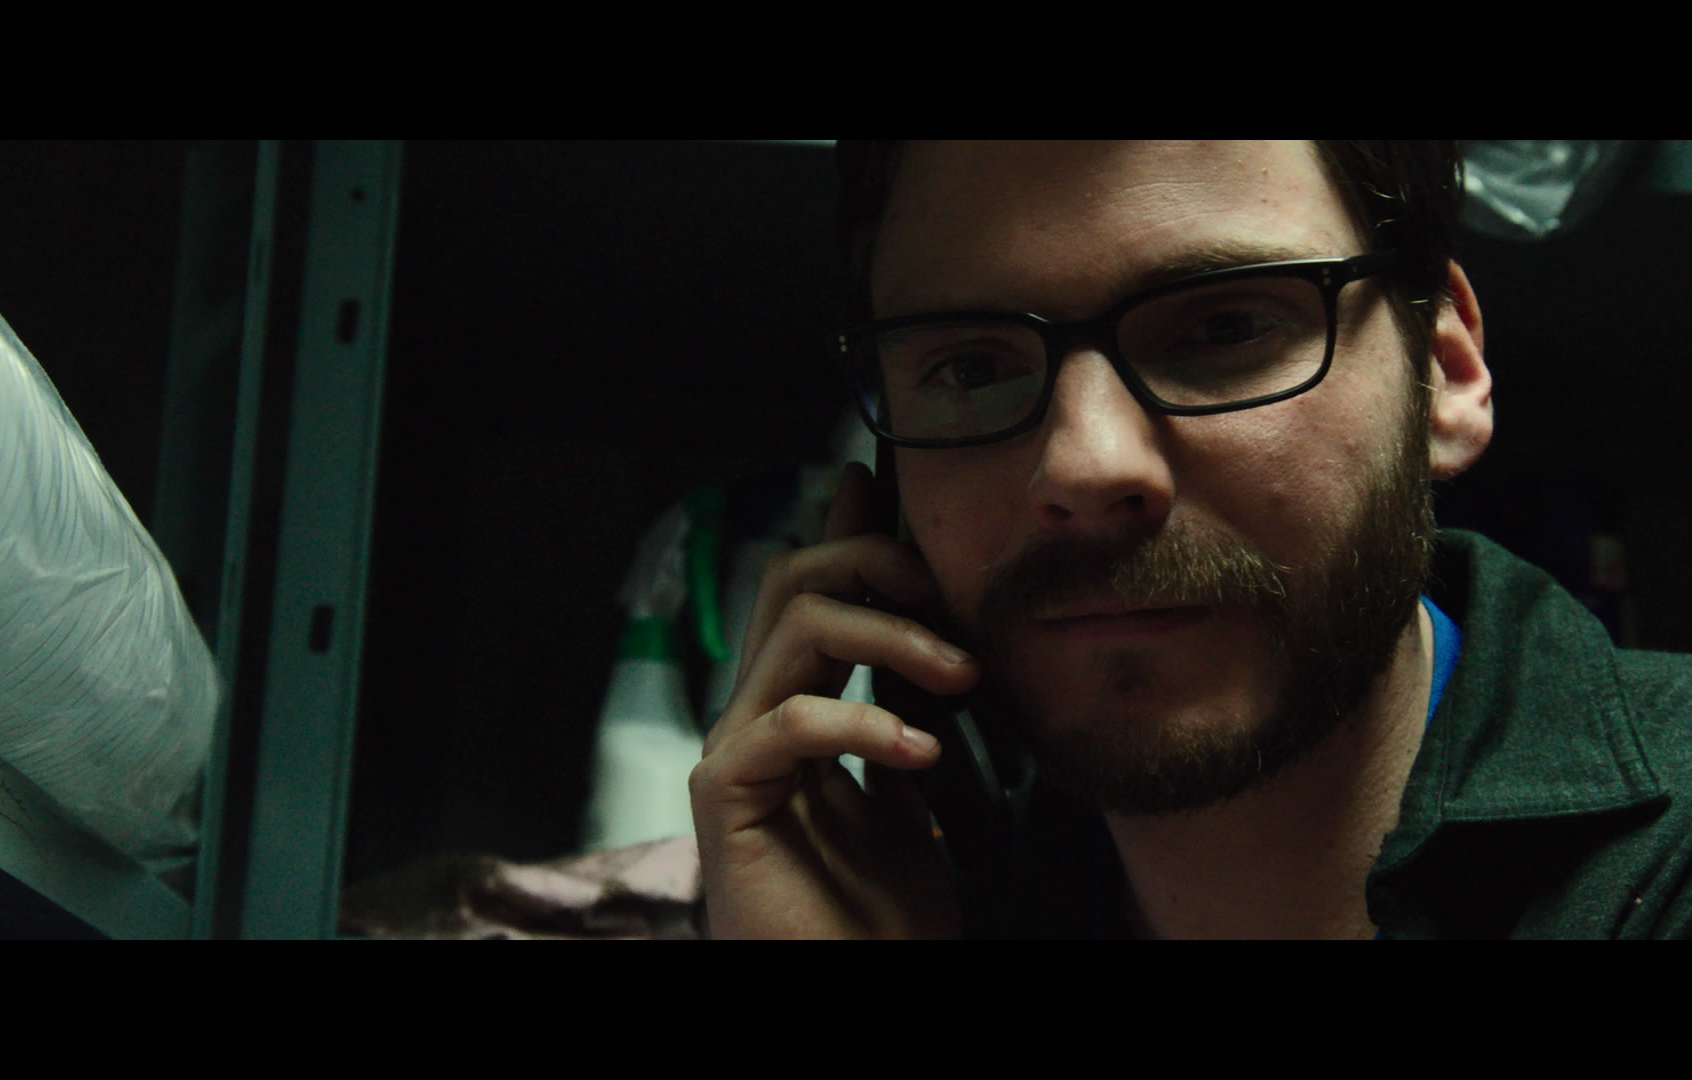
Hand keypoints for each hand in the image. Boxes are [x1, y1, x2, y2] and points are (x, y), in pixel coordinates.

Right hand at [689, 462, 980, 937]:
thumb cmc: (885, 918)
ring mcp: (737, 754)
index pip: (813, 593)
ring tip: (963, 678)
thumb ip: (910, 713)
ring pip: (796, 631)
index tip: (879, 483)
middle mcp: (757, 718)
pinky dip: (864, 723)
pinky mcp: (728, 799)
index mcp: (798, 711)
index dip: (844, 533)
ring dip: (892, 636)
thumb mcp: (918, 791)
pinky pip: (789, 722)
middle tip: (947, 592)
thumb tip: (941, 644)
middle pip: (792, 583)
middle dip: (873, 562)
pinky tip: (922, 754)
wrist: (863, 992)